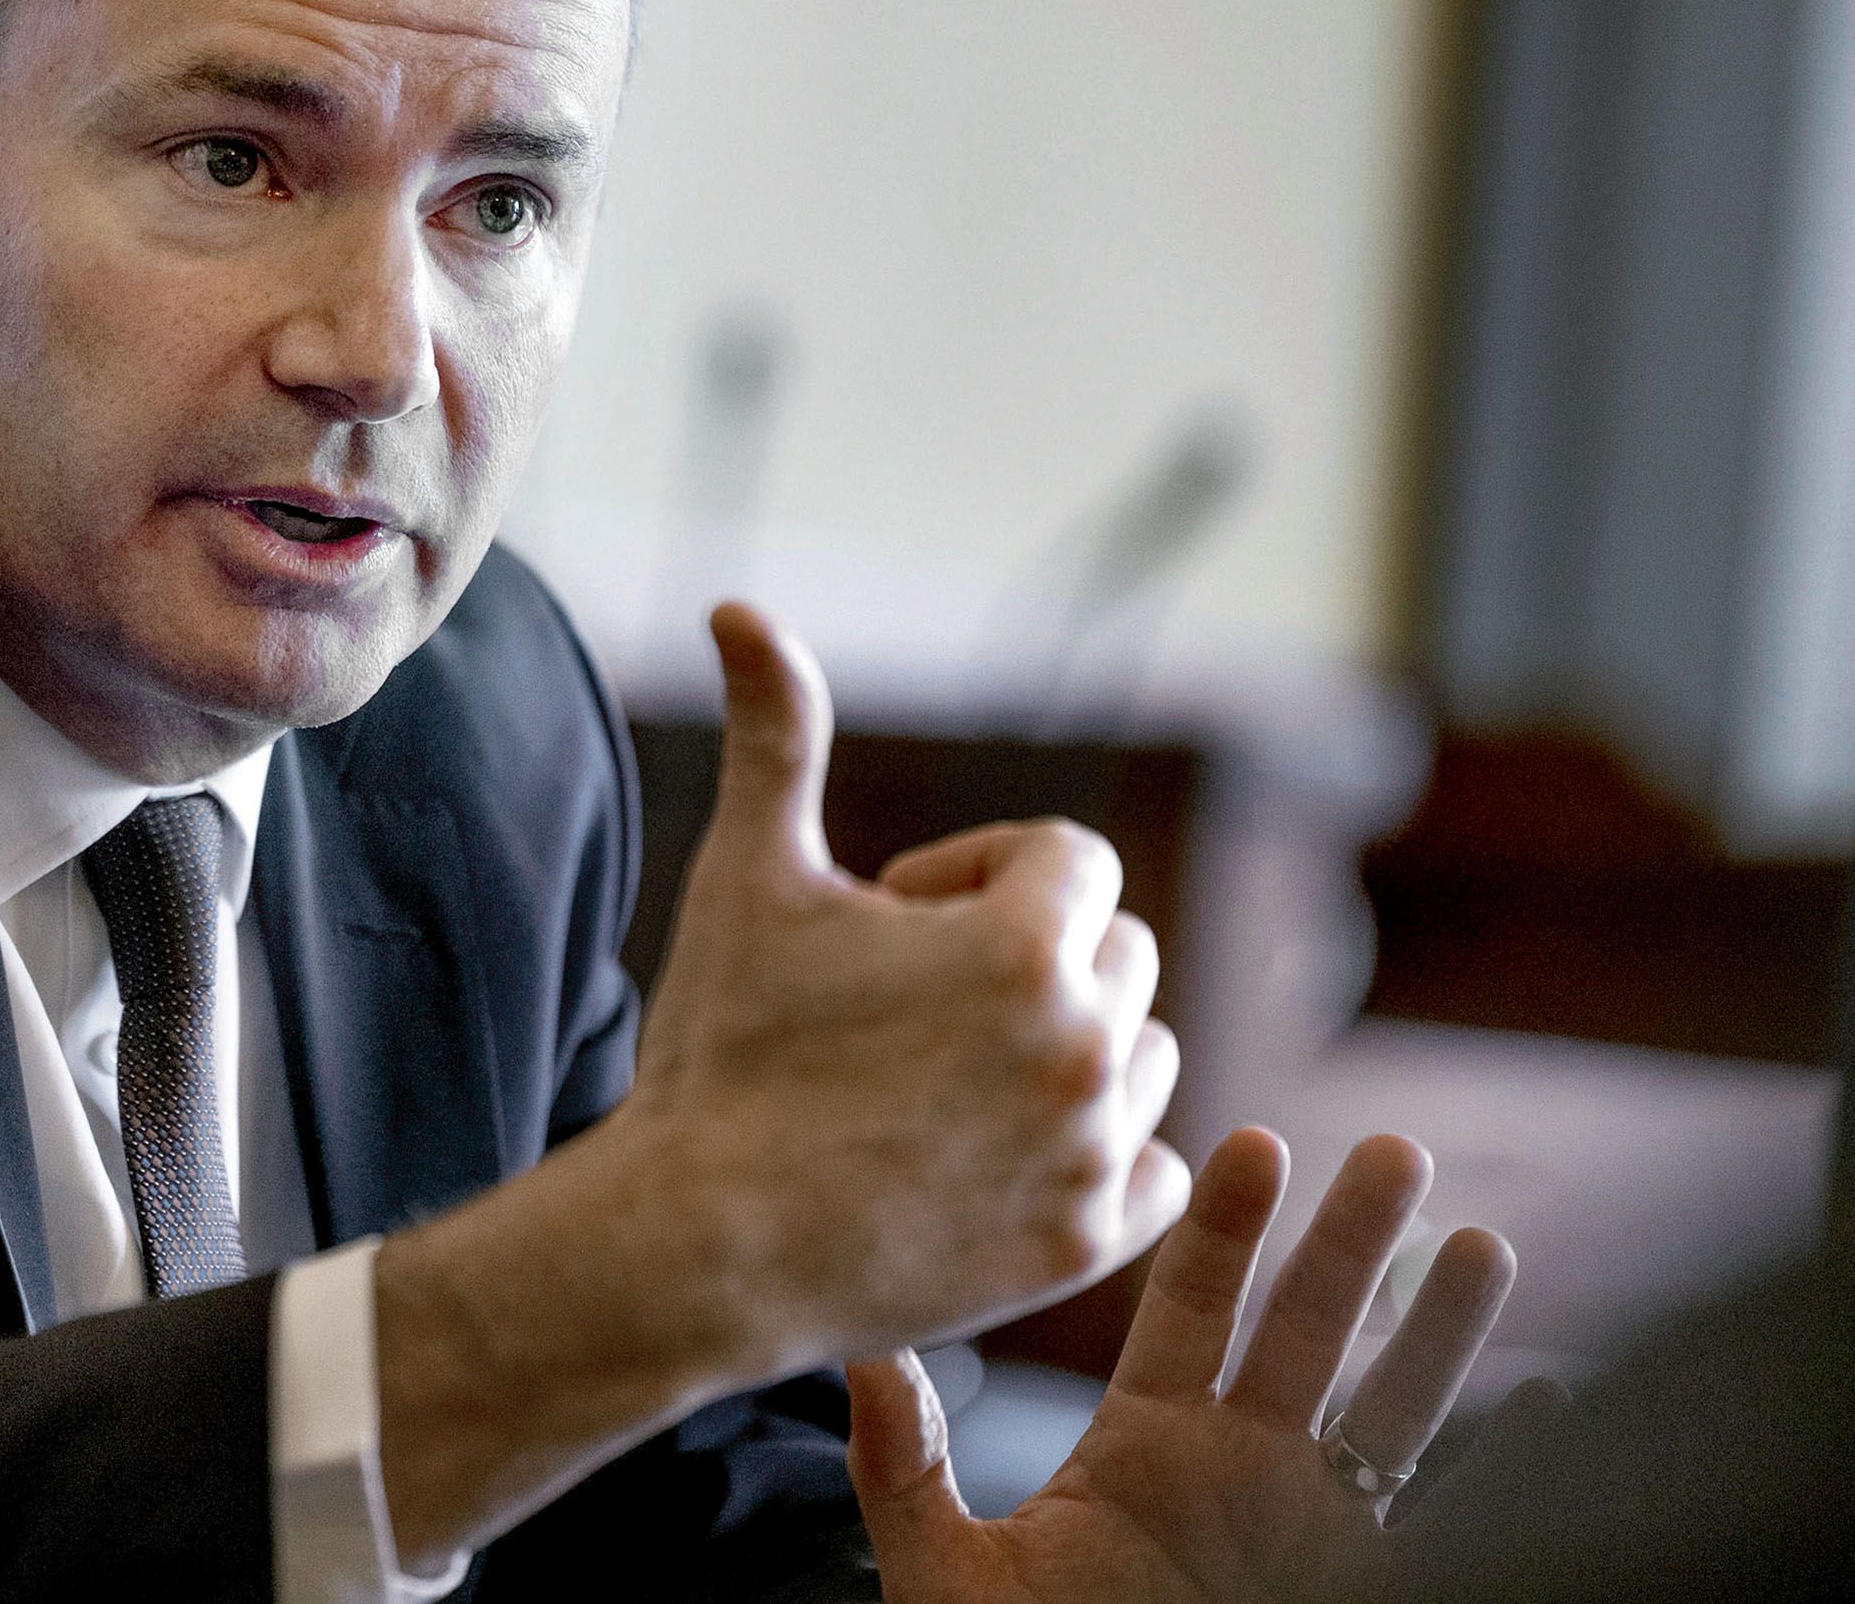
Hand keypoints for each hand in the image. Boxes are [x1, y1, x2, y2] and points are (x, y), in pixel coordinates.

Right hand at [619, 602, 1190, 1371]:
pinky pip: (1156, 1165)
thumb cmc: (722, 1049)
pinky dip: (1098, 1151)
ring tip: (951, 1073)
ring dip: (1068, 1046)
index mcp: (1021, 946)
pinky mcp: (1087, 1245)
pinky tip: (994, 1147)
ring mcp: (1091, 1153)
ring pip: (1144, 1055)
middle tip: (910, 1002)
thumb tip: (737, 608)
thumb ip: (776, 734)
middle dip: (1028, 956)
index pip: (1070, 861)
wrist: (698, 1243)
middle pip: (1116, 952)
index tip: (890, 921)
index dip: (976, 875)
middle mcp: (1083, 1047)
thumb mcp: (749, 876)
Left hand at [846, 1128, 1517, 1603]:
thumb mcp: (950, 1573)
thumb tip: (859, 1345)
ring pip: (1389, 1411)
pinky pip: (1448, 1518)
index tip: (1255, 1142)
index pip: (1190, 1308)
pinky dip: (1505, 1467)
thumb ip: (905, 1465)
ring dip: (1439, 1329)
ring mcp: (1308, 1535)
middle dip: (1350, 1240)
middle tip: (1396, 1147)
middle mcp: (1239, 1474)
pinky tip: (1547, 1403)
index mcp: (1144, 1449)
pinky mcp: (1364, 1588)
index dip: (1226, 1226)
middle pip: (1306, 1331)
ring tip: (1481, 1240)